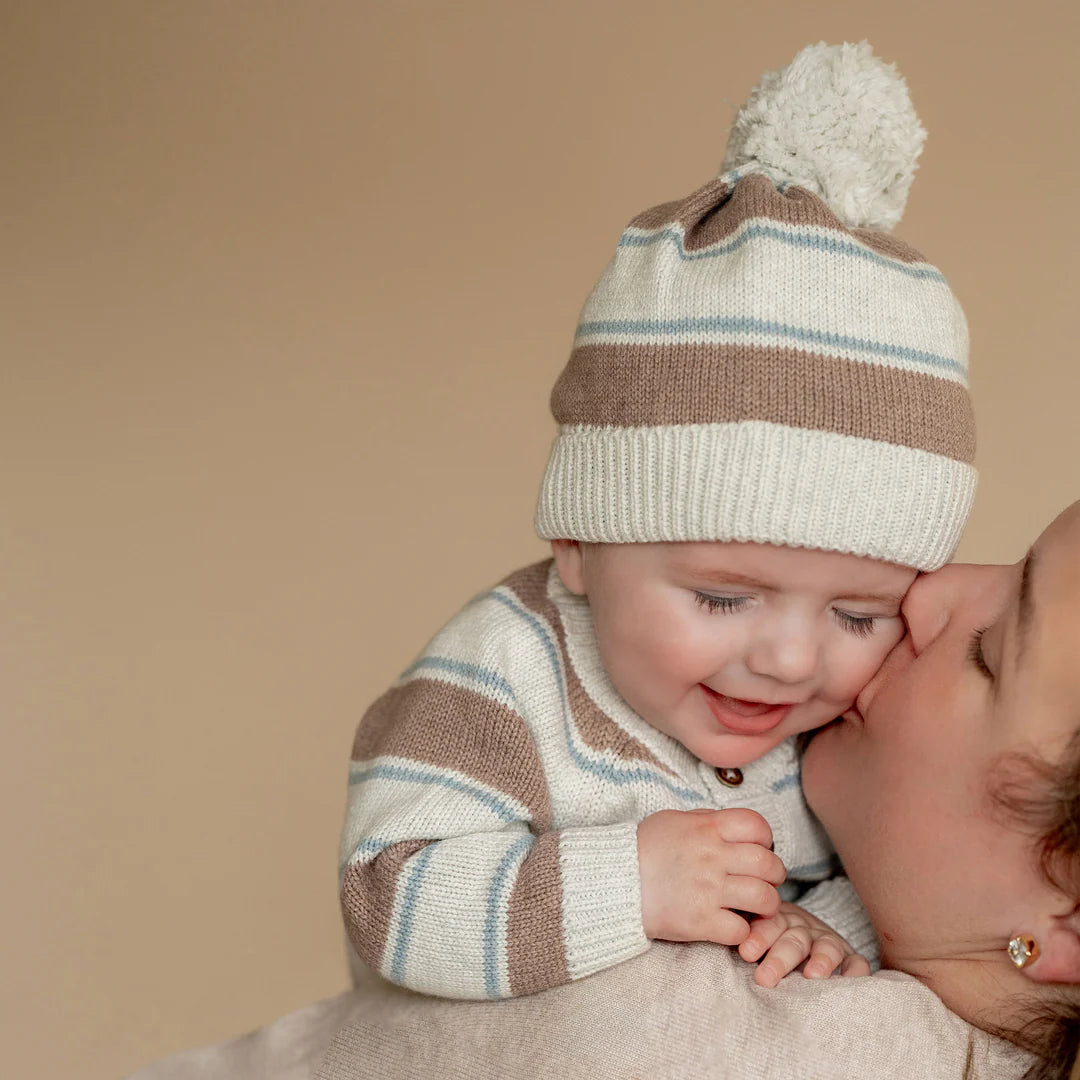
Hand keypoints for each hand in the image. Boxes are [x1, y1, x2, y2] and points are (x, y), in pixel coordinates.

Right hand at [637, 808, 784, 945]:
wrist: (612, 881)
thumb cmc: (641, 849)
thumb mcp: (673, 821)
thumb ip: (706, 821)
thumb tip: (732, 826)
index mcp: (706, 828)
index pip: (757, 826)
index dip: (765, 839)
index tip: (759, 849)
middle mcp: (712, 857)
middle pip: (769, 864)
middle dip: (774, 875)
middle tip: (765, 881)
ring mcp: (708, 890)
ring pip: (764, 898)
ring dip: (767, 906)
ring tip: (757, 908)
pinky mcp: (700, 922)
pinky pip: (742, 929)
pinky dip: (743, 931)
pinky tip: (732, 925)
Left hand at [739, 902, 871, 986]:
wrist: (799, 928)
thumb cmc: (768, 939)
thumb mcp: (755, 933)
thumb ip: (744, 937)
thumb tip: (726, 941)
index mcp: (778, 919)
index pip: (770, 923)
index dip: (759, 937)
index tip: (746, 953)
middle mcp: (804, 928)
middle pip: (794, 939)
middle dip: (780, 959)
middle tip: (765, 978)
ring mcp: (827, 941)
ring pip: (826, 947)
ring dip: (820, 961)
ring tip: (812, 976)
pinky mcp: (849, 957)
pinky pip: (857, 962)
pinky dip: (855, 970)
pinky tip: (850, 981)